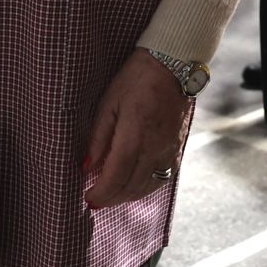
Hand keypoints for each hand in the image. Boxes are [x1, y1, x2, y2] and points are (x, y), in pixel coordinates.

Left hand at [83, 50, 194, 209]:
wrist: (174, 65)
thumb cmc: (137, 79)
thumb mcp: (109, 102)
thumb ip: (99, 137)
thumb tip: (87, 166)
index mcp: (135, 133)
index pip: (117, 175)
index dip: (102, 192)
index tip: (89, 198)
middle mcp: (155, 146)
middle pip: (132, 185)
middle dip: (111, 198)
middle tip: (96, 200)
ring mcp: (170, 149)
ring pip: (148, 186)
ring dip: (128, 196)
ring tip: (112, 195)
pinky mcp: (178, 148)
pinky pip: (163, 178)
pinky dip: (146, 188)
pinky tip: (134, 187)